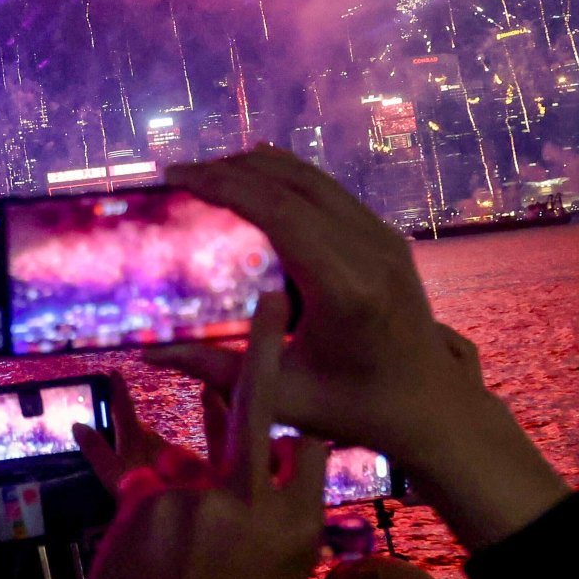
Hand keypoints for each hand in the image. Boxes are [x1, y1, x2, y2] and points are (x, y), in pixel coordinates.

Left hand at [74, 293, 326, 578]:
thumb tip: (265, 473)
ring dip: (154, 412)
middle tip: (271, 297)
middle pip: (261, 408)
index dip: (299, 401)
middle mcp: (253, 507)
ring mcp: (197, 502)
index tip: (294, 356)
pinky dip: (101, 447)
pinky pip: (119, 462)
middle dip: (266, 349)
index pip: (310, 444)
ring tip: (139, 356)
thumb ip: (266, 523)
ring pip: (175, 435)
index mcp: (298, 529)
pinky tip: (82, 424)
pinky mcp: (144, 505)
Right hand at [153, 147, 567, 547]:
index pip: (276, 210)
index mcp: (344, 287)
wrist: (431, 407)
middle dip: (229, 170)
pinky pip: (329, 191)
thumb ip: (213, 370)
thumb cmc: (356, 409)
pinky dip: (284, 180)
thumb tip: (147, 354)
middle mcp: (369, 250)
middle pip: (290, 183)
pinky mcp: (386, 236)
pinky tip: (252, 185)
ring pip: (311, 178)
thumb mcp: (281, 396)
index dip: (222, 184)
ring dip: (256, 168)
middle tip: (178, 174)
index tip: (175, 177)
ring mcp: (383, 238)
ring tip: (208, 174)